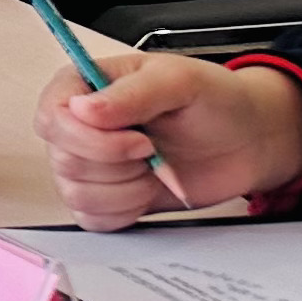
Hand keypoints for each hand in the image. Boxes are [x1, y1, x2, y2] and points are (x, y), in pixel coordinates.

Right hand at [36, 54, 301, 228]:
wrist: (248, 140)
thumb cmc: (215, 101)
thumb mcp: (180, 82)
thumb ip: (132, 94)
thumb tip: (82, 109)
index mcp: (82, 87)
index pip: (53, 118)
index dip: (91, 139)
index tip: (141, 142)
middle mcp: (77, 126)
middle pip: (64, 160)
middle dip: (119, 166)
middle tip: (155, 152)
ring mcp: (89, 164)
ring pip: (77, 193)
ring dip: (127, 190)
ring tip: (156, 170)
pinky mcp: (106, 197)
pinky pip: (92, 218)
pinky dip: (125, 212)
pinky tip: (149, 192)